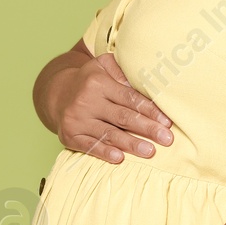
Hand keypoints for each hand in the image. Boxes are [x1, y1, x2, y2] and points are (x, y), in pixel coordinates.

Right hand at [51, 52, 175, 164]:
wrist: (57, 94)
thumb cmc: (90, 81)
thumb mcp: (104, 66)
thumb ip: (124, 72)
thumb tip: (148, 83)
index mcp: (98, 82)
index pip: (129, 98)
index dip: (150, 111)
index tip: (167, 122)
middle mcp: (86, 101)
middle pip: (122, 117)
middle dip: (147, 129)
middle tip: (167, 139)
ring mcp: (77, 119)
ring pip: (108, 134)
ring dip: (130, 144)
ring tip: (149, 151)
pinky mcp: (69, 135)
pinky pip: (89, 146)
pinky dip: (104, 152)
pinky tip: (119, 158)